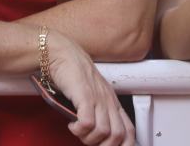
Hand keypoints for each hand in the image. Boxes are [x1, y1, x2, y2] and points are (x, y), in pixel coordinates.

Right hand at [45, 29, 134, 145]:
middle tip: (89, 140)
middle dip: (103, 145)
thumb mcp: (91, 92)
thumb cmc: (72, 72)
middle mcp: (108, 100)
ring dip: (88, 138)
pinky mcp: (85, 96)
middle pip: (118, 136)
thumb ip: (97, 109)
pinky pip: (88, 124)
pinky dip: (79, 130)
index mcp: (112, 101)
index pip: (129, 131)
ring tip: (78, 131)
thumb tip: (96, 131)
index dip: (123, 145)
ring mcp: (98, 98)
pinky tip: (72, 125)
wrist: (60, 53)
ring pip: (104, 132)